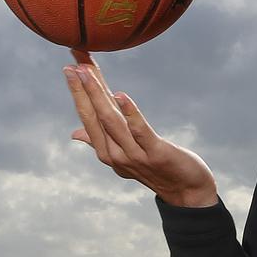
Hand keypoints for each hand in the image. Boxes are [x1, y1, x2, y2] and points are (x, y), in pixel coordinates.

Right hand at [64, 50, 217, 207]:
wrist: (187, 191)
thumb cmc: (156, 169)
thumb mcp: (124, 157)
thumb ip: (101, 141)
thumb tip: (74, 133)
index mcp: (106, 151)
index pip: (87, 117)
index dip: (78, 92)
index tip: (70, 67)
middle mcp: (115, 154)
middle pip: (94, 117)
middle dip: (82, 90)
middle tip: (72, 64)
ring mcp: (134, 155)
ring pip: (111, 121)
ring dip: (99, 95)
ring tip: (88, 73)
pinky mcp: (155, 153)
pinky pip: (140, 131)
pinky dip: (130, 113)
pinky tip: (121, 96)